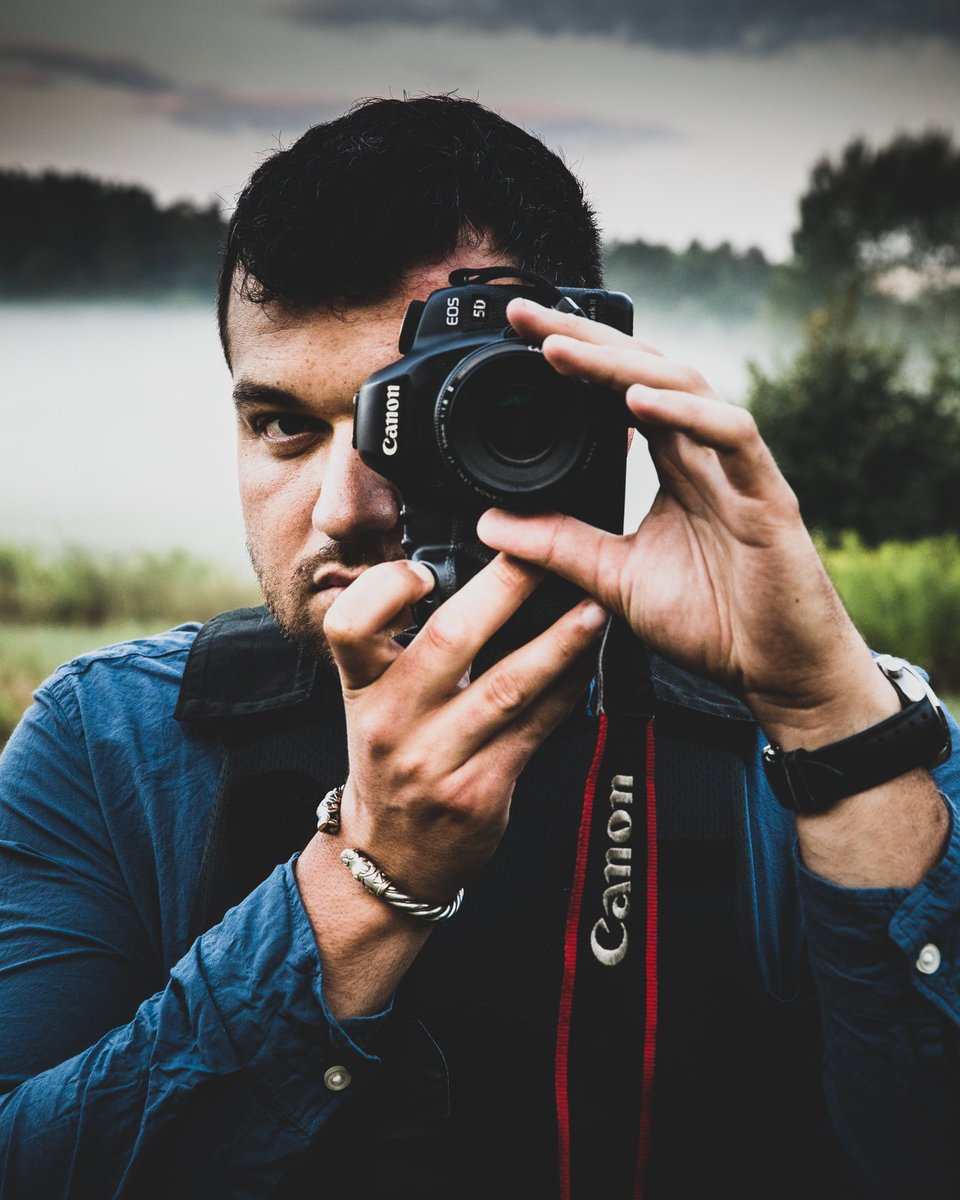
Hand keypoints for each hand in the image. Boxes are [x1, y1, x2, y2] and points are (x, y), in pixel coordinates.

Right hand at [322, 552, 606, 901]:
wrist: (391, 854)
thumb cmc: (388, 763)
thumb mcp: (372, 702)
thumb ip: (403, 646)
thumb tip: (472, 575)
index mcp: (362, 688)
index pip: (349, 625)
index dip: (386, 589)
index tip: (425, 568)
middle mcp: (394, 721)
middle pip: (449, 640)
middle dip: (505, 588)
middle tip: (544, 554)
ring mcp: (437, 759)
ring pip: (507, 686)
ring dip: (558, 642)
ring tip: (593, 608)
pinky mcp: (481, 791)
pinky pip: (536, 728)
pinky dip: (568, 690)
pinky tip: (589, 664)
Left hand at [478, 297, 893, 747]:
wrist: (778, 672)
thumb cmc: (712, 621)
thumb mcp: (614, 578)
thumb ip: (559, 546)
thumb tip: (490, 524)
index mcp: (672, 464)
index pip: (617, 392)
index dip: (573, 358)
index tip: (516, 336)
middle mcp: (702, 454)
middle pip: (645, 371)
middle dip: (585, 339)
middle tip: (524, 316)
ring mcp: (736, 469)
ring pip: (685, 388)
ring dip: (622, 365)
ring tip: (563, 350)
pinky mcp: (767, 496)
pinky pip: (731, 437)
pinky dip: (687, 414)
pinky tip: (641, 402)